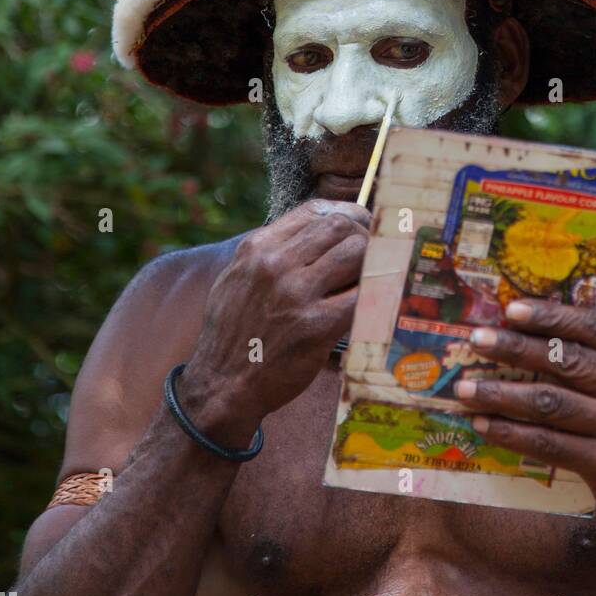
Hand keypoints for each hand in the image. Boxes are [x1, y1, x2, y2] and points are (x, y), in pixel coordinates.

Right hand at [180, 200, 368, 442]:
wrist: (221, 384)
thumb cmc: (234, 331)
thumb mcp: (238, 277)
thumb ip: (272, 251)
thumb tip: (320, 229)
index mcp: (256, 248)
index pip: (314, 211)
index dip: (345, 213)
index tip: (359, 223)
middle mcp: (275, 265)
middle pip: (339, 226)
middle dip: (362, 234)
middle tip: (372, 251)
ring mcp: (296, 294)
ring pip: (356, 252)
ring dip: (372, 261)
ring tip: (371, 276)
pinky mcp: (316, 326)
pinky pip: (362, 295)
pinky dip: (374, 293)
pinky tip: (372, 301)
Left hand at [455, 300, 595, 552]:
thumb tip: (533, 321)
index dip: (552, 316)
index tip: (512, 310)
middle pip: (567, 361)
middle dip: (516, 348)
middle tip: (477, 340)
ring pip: (550, 403)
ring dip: (501, 394)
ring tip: (465, 387)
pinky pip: (548, 442)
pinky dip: (510, 432)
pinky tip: (483, 423)